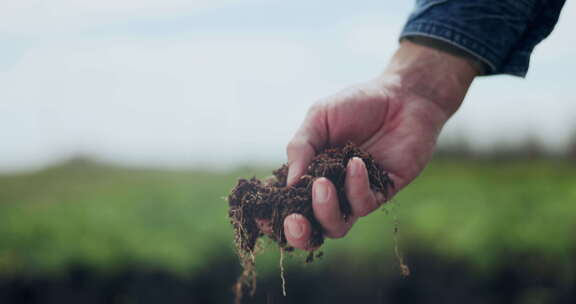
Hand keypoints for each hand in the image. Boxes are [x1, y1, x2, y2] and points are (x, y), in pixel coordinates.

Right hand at [282, 41, 477, 249]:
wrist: (402, 94)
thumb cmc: (357, 103)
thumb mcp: (319, 117)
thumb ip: (300, 147)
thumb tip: (288, 184)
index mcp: (309, 173)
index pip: (288, 204)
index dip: (273, 216)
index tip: (261, 217)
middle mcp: (331, 189)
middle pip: (311, 228)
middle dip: (298, 233)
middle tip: (294, 221)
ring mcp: (356, 193)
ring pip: (336, 226)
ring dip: (325, 211)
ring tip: (322, 184)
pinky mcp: (383, 192)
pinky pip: (364, 204)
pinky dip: (356, 186)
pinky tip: (356, 162)